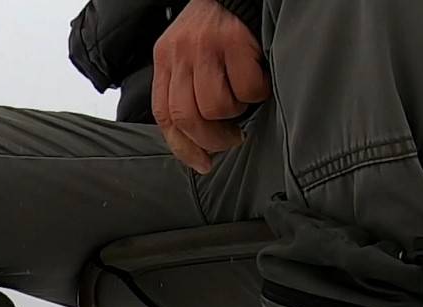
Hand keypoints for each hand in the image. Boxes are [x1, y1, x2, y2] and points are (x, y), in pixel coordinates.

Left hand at [151, 0, 269, 173]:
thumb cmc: (219, 26)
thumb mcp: (189, 54)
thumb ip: (186, 88)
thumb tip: (199, 142)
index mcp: (165, 59)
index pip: (163, 114)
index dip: (181, 146)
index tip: (201, 163)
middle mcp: (179, 53)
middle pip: (186, 117)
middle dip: (211, 139)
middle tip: (231, 139)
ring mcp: (205, 46)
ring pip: (215, 106)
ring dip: (235, 113)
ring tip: (244, 100)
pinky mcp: (234, 40)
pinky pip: (246, 88)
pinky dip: (257, 93)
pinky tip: (259, 80)